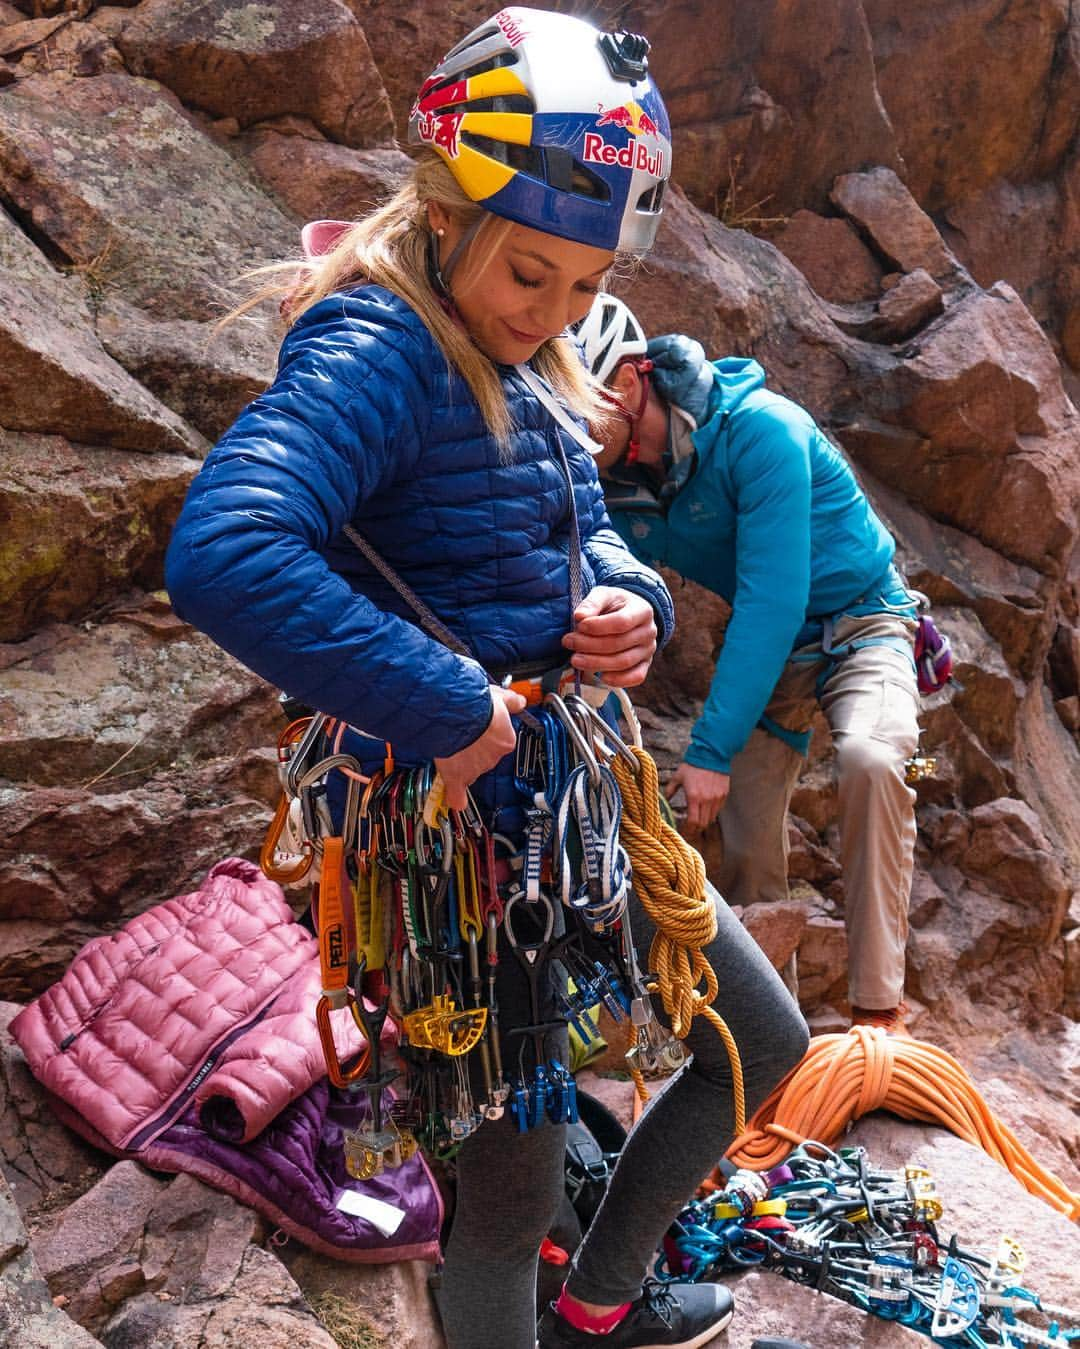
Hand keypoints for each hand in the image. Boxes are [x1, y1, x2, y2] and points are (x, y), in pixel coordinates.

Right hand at [435, 685, 525, 809]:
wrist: (457, 714)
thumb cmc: (476, 705)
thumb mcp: (499, 697)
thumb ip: (511, 701)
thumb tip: (520, 702)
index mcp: (504, 740)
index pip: (501, 743)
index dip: (490, 736)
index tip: (482, 730)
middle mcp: (492, 757)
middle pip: (485, 757)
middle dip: (475, 749)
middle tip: (464, 736)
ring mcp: (475, 768)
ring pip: (471, 770)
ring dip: (463, 762)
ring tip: (452, 749)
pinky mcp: (457, 776)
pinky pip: (458, 793)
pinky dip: (456, 798)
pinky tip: (456, 800)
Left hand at [562, 586, 657, 687]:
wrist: (629, 615)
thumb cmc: (615, 605)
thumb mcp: (604, 595)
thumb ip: (592, 603)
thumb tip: (579, 616)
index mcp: (642, 610)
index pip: (621, 622)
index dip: (598, 626)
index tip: (579, 625)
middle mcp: (649, 631)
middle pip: (619, 643)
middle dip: (590, 645)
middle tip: (569, 642)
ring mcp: (648, 650)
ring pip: (623, 662)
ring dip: (596, 663)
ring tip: (575, 659)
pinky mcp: (644, 665)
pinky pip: (635, 677)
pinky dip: (617, 680)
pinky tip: (600, 676)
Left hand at [665, 761, 729, 831]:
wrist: (711, 754)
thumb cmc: (693, 765)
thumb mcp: (678, 777)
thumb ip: (670, 790)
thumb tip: (663, 800)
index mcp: (694, 797)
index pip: (693, 821)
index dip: (688, 829)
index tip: (683, 831)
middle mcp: (707, 800)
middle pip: (703, 823)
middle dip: (695, 829)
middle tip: (690, 830)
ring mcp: (717, 798)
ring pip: (711, 818)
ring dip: (704, 822)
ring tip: (697, 821)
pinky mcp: (724, 794)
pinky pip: (718, 810)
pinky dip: (712, 813)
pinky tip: (706, 811)